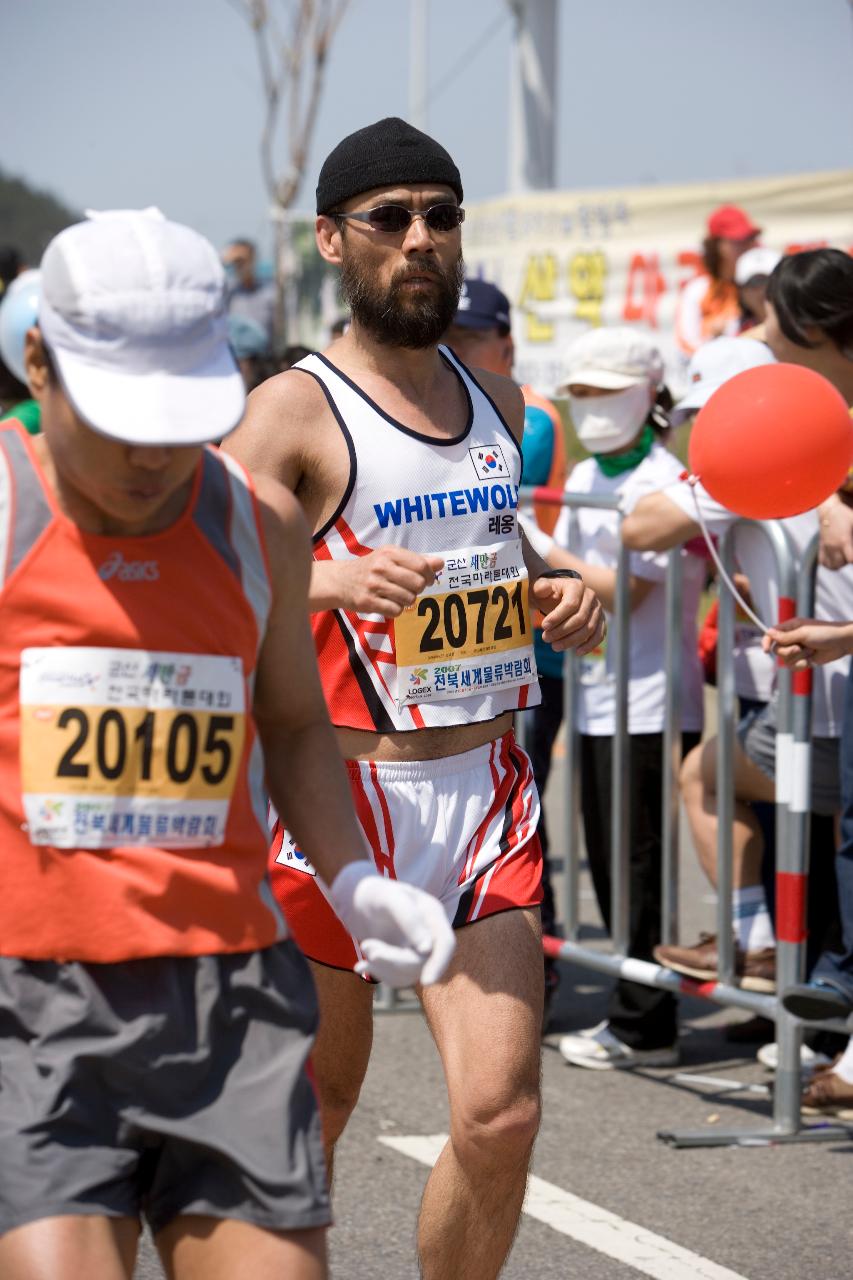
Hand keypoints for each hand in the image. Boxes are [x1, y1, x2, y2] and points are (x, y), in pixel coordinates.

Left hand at [328, 862, 455, 986]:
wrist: (360, 898)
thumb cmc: (376, 892)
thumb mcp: (389, 898)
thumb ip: (409, 918)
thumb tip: (427, 948)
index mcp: (433, 914)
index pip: (446, 943)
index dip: (439, 963)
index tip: (426, 982)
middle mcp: (430, 933)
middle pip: (423, 962)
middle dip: (393, 959)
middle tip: (366, 946)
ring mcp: (418, 949)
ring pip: (409, 974)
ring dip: (383, 966)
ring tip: (365, 946)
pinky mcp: (404, 960)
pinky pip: (397, 977)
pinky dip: (378, 974)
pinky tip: (361, 965)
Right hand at [340, 547, 444, 616]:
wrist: (340, 580)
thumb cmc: (371, 568)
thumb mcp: (391, 558)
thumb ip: (417, 560)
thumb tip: (441, 563)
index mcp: (389, 552)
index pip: (421, 565)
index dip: (429, 576)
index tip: (427, 580)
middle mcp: (381, 567)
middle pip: (418, 584)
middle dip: (418, 589)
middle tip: (410, 589)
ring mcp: (374, 585)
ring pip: (409, 599)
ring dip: (407, 600)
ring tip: (397, 596)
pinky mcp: (368, 602)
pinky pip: (396, 610)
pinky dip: (396, 610)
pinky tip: (388, 603)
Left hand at [532, 575, 605, 654]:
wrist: (559, 597)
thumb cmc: (548, 594)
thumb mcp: (541, 588)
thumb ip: (540, 587)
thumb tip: (544, 589)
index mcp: (577, 586)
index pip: (570, 604)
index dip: (557, 617)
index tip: (543, 627)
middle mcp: (591, 596)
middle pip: (580, 618)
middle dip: (562, 631)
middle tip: (546, 639)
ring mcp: (597, 609)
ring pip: (589, 628)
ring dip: (572, 640)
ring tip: (555, 646)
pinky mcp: (601, 621)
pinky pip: (599, 635)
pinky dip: (590, 645)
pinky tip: (577, 652)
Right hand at [762, 617, 852, 668]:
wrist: (841, 643)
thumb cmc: (825, 633)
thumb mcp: (803, 633)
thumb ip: (785, 636)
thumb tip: (769, 633)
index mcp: (790, 628)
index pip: (771, 635)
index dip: (766, 642)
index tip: (765, 650)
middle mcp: (791, 639)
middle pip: (777, 650)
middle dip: (788, 652)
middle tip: (799, 648)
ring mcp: (797, 650)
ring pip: (785, 660)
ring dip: (798, 658)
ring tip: (811, 651)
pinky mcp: (803, 660)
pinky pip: (794, 667)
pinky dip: (802, 665)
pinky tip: (811, 660)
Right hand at [817, 495, 852, 569]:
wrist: (829, 509)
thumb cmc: (845, 514)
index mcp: (843, 541)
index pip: (851, 559)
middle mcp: (833, 546)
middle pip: (842, 564)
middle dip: (848, 561)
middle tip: (850, 552)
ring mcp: (826, 547)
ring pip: (833, 565)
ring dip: (840, 564)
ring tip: (845, 557)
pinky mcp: (821, 546)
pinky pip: (823, 562)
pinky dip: (830, 564)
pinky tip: (836, 559)